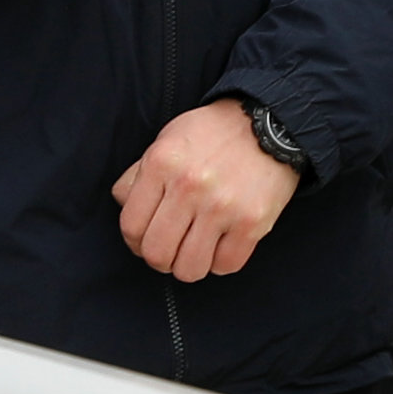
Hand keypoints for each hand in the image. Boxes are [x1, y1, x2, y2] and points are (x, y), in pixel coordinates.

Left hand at [116, 96, 295, 281]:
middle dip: (160, 260)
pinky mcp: (252, 222)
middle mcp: (189, 187)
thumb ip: (139, 173)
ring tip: (196, 251)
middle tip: (171, 250)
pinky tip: (223, 245)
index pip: (131, 226)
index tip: (146, 241)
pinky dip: (221, 262)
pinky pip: (226, 265)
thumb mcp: (167, 140)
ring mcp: (222, 207)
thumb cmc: (214, 134)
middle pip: (157, 254)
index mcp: (162, 164)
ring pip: (189, 268)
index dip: (135, 242)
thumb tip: (123, 203)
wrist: (269, 124)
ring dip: (190, 266)